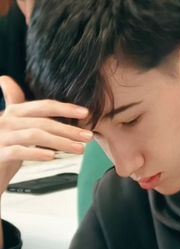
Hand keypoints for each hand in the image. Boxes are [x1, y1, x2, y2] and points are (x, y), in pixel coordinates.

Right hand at [0, 76, 91, 190]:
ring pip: (34, 136)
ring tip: (79, 149)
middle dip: (68, 129)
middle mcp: (5, 121)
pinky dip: (36, 153)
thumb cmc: (4, 146)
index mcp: (13, 113)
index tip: (86, 113)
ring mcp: (0, 137)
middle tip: (88, 137)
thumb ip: (13, 104)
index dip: (64, 108)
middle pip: (42, 122)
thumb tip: (5, 80)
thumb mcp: (12, 125)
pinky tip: (51, 157)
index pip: (42, 106)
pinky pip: (18, 151)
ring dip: (60, 142)